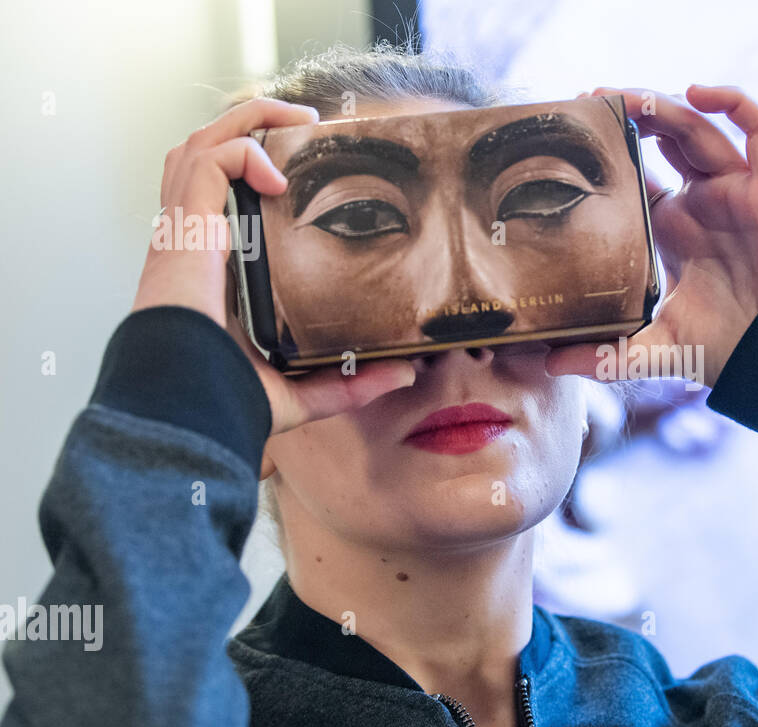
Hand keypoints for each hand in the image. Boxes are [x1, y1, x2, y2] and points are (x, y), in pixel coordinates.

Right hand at [133, 97, 415, 444]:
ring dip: (248, 120)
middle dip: (253, 128)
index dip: (255, 173)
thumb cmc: (224, 402)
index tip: (308, 170)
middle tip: (309, 128)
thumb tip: (406, 373)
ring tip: (300, 122)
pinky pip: (206, 160)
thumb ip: (352, 382)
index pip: (221, 201)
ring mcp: (183, 232)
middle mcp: (193, 243)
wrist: (188, 407)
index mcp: (212, 271)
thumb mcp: (301, 390)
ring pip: (200, 143)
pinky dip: (242, 151)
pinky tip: (278, 175)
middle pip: (206, 157)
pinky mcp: (183, 227)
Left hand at [545, 85, 757, 387]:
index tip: (573, 135)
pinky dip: (734, 102)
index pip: (637, 176)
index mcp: (674, 232)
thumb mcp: (656, 349)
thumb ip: (606, 354)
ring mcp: (738, 192)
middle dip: (630, 116)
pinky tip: (698, 91)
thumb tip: (549, 365)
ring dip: (663, 105)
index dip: (610, 153)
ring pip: (700, 129)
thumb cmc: (728, 350)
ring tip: (622, 95)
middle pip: (664, 141)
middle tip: (589, 101)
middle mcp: (704, 205)